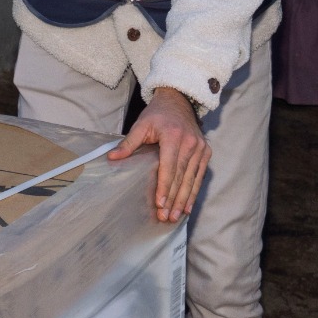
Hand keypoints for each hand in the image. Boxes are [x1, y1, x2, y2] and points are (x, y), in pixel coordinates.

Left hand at [109, 87, 210, 223]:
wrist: (179, 100)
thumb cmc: (157, 114)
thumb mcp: (141, 125)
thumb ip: (128, 142)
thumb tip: (112, 157)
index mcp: (174, 137)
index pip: (169, 167)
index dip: (165, 186)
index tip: (160, 204)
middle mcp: (190, 143)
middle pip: (181, 177)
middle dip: (173, 199)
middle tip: (165, 217)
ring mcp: (200, 148)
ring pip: (191, 179)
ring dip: (183, 200)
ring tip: (175, 216)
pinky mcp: (205, 152)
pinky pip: (199, 175)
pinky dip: (193, 192)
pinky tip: (187, 206)